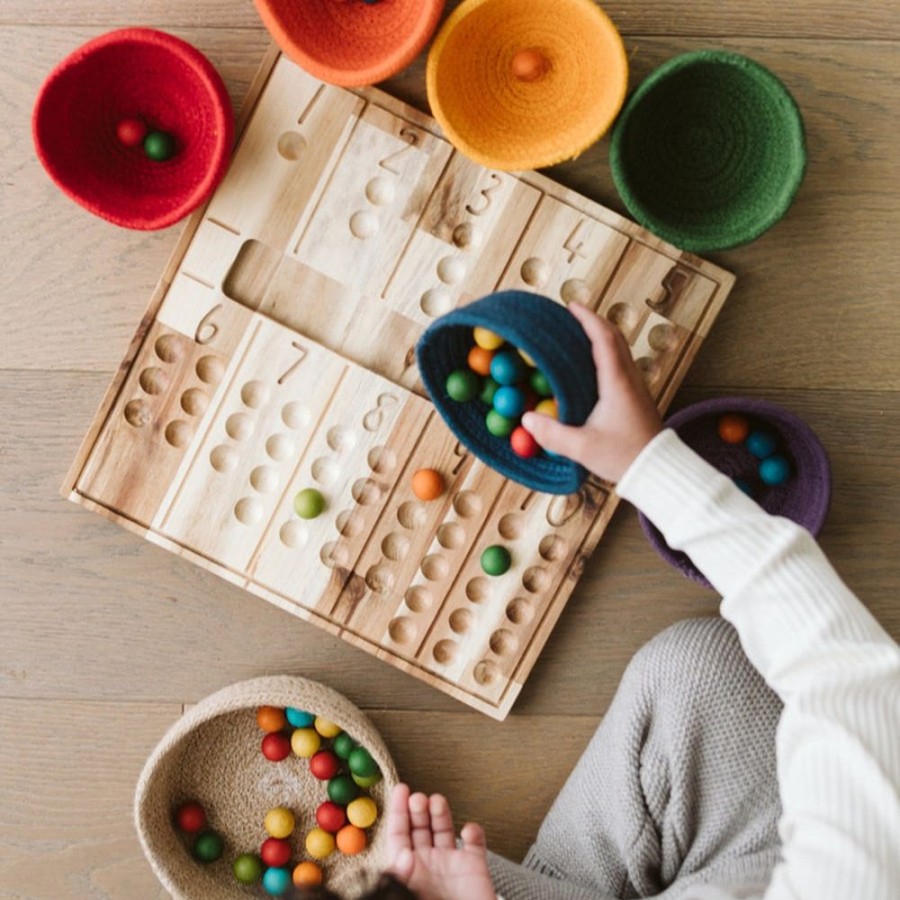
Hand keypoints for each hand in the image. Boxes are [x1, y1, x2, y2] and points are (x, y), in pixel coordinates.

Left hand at [385, 783, 495, 899]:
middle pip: (420, 828)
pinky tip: (469, 829)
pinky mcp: (474, 868)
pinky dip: (473, 833)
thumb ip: (397, 882)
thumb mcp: (407, 896)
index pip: (399, 837)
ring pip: (443, 830)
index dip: (398, 812)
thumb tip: (395, 860)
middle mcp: (427, 865)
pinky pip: (473, 844)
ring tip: (436, 801)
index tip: (400, 789)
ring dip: (440, 813)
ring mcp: (450, 865)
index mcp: (407, 873)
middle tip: (418, 798)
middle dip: (418, 810)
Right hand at [522, 303, 661, 482]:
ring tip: (577, 335)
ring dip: (600, 336)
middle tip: (570, 315)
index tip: (571, 305)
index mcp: (616, 382)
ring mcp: (635, 386)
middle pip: (614, 337)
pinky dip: (605, 353)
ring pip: (620, 349)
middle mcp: (629, 378)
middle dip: (592, 321)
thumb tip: (525, 420)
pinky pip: (620, 363)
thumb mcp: (582, 448)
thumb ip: (552, 434)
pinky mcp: (636, 397)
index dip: (587, 319)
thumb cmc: (623, 456)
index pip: (603, 339)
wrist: (657, 469)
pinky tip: (590, 364)